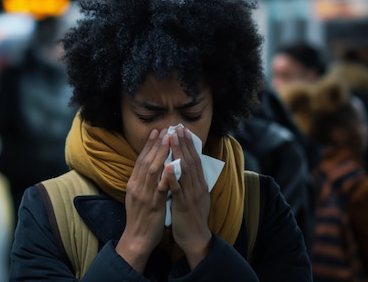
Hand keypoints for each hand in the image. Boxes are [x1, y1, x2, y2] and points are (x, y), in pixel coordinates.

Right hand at [116, 128, 170, 272]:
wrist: (136, 238)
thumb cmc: (139, 218)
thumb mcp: (136, 196)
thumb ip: (142, 182)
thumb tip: (149, 168)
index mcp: (133, 184)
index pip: (140, 160)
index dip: (148, 145)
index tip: (156, 132)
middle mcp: (137, 186)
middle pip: (146, 161)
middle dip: (156, 144)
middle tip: (164, 129)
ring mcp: (145, 195)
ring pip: (152, 170)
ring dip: (161, 153)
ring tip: (169, 140)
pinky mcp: (153, 204)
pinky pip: (160, 187)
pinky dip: (166, 175)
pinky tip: (172, 165)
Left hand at [166, 126, 211, 268]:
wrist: (196, 239)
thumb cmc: (192, 218)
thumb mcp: (195, 196)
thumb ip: (191, 182)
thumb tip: (187, 168)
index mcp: (200, 185)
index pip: (195, 160)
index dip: (189, 144)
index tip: (183, 130)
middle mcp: (198, 187)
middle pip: (191, 161)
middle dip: (184, 143)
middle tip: (177, 128)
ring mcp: (191, 195)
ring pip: (185, 171)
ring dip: (179, 154)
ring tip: (172, 139)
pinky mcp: (183, 205)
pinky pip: (178, 189)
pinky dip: (173, 177)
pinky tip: (168, 166)